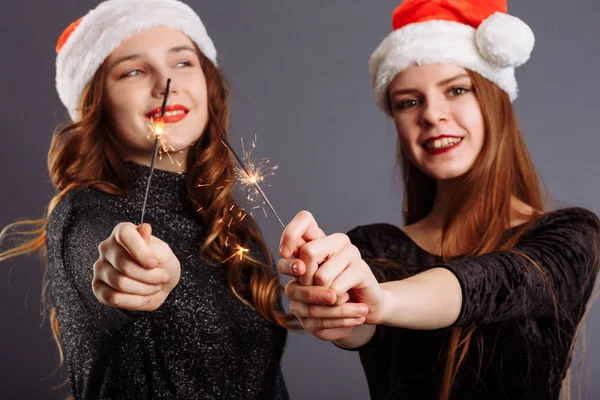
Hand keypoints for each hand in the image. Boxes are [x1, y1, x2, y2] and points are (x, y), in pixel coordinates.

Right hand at [92, 222, 180, 310]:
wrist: (160, 284)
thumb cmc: (161, 265)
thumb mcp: (164, 254)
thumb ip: (154, 245)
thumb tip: (144, 229)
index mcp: (123, 232)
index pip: (125, 234)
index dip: (140, 251)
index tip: (154, 263)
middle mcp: (107, 248)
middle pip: (124, 264)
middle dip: (149, 275)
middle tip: (163, 277)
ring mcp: (100, 268)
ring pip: (120, 283)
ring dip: (144, 289)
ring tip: (155, 287)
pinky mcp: (98, 287)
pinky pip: (113, 298)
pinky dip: (134, 301)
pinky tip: (145, 298)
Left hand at [278, 211, 384, 340]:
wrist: (358, 306)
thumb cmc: (326, 291)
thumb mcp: (303, 278)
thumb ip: (293, 266)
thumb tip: (298, 267)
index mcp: (320, 237)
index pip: (304, 219)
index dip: (291, 234)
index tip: (285, 254)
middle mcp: (337, 240)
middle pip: (309, 251)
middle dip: (304, 277)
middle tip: (311, 286)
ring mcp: (351, 252)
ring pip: (321, 276)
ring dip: (319, 294)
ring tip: (329, 295)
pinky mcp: (361, 268)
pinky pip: (335, 289)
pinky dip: (333, 301)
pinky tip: (341, 298)